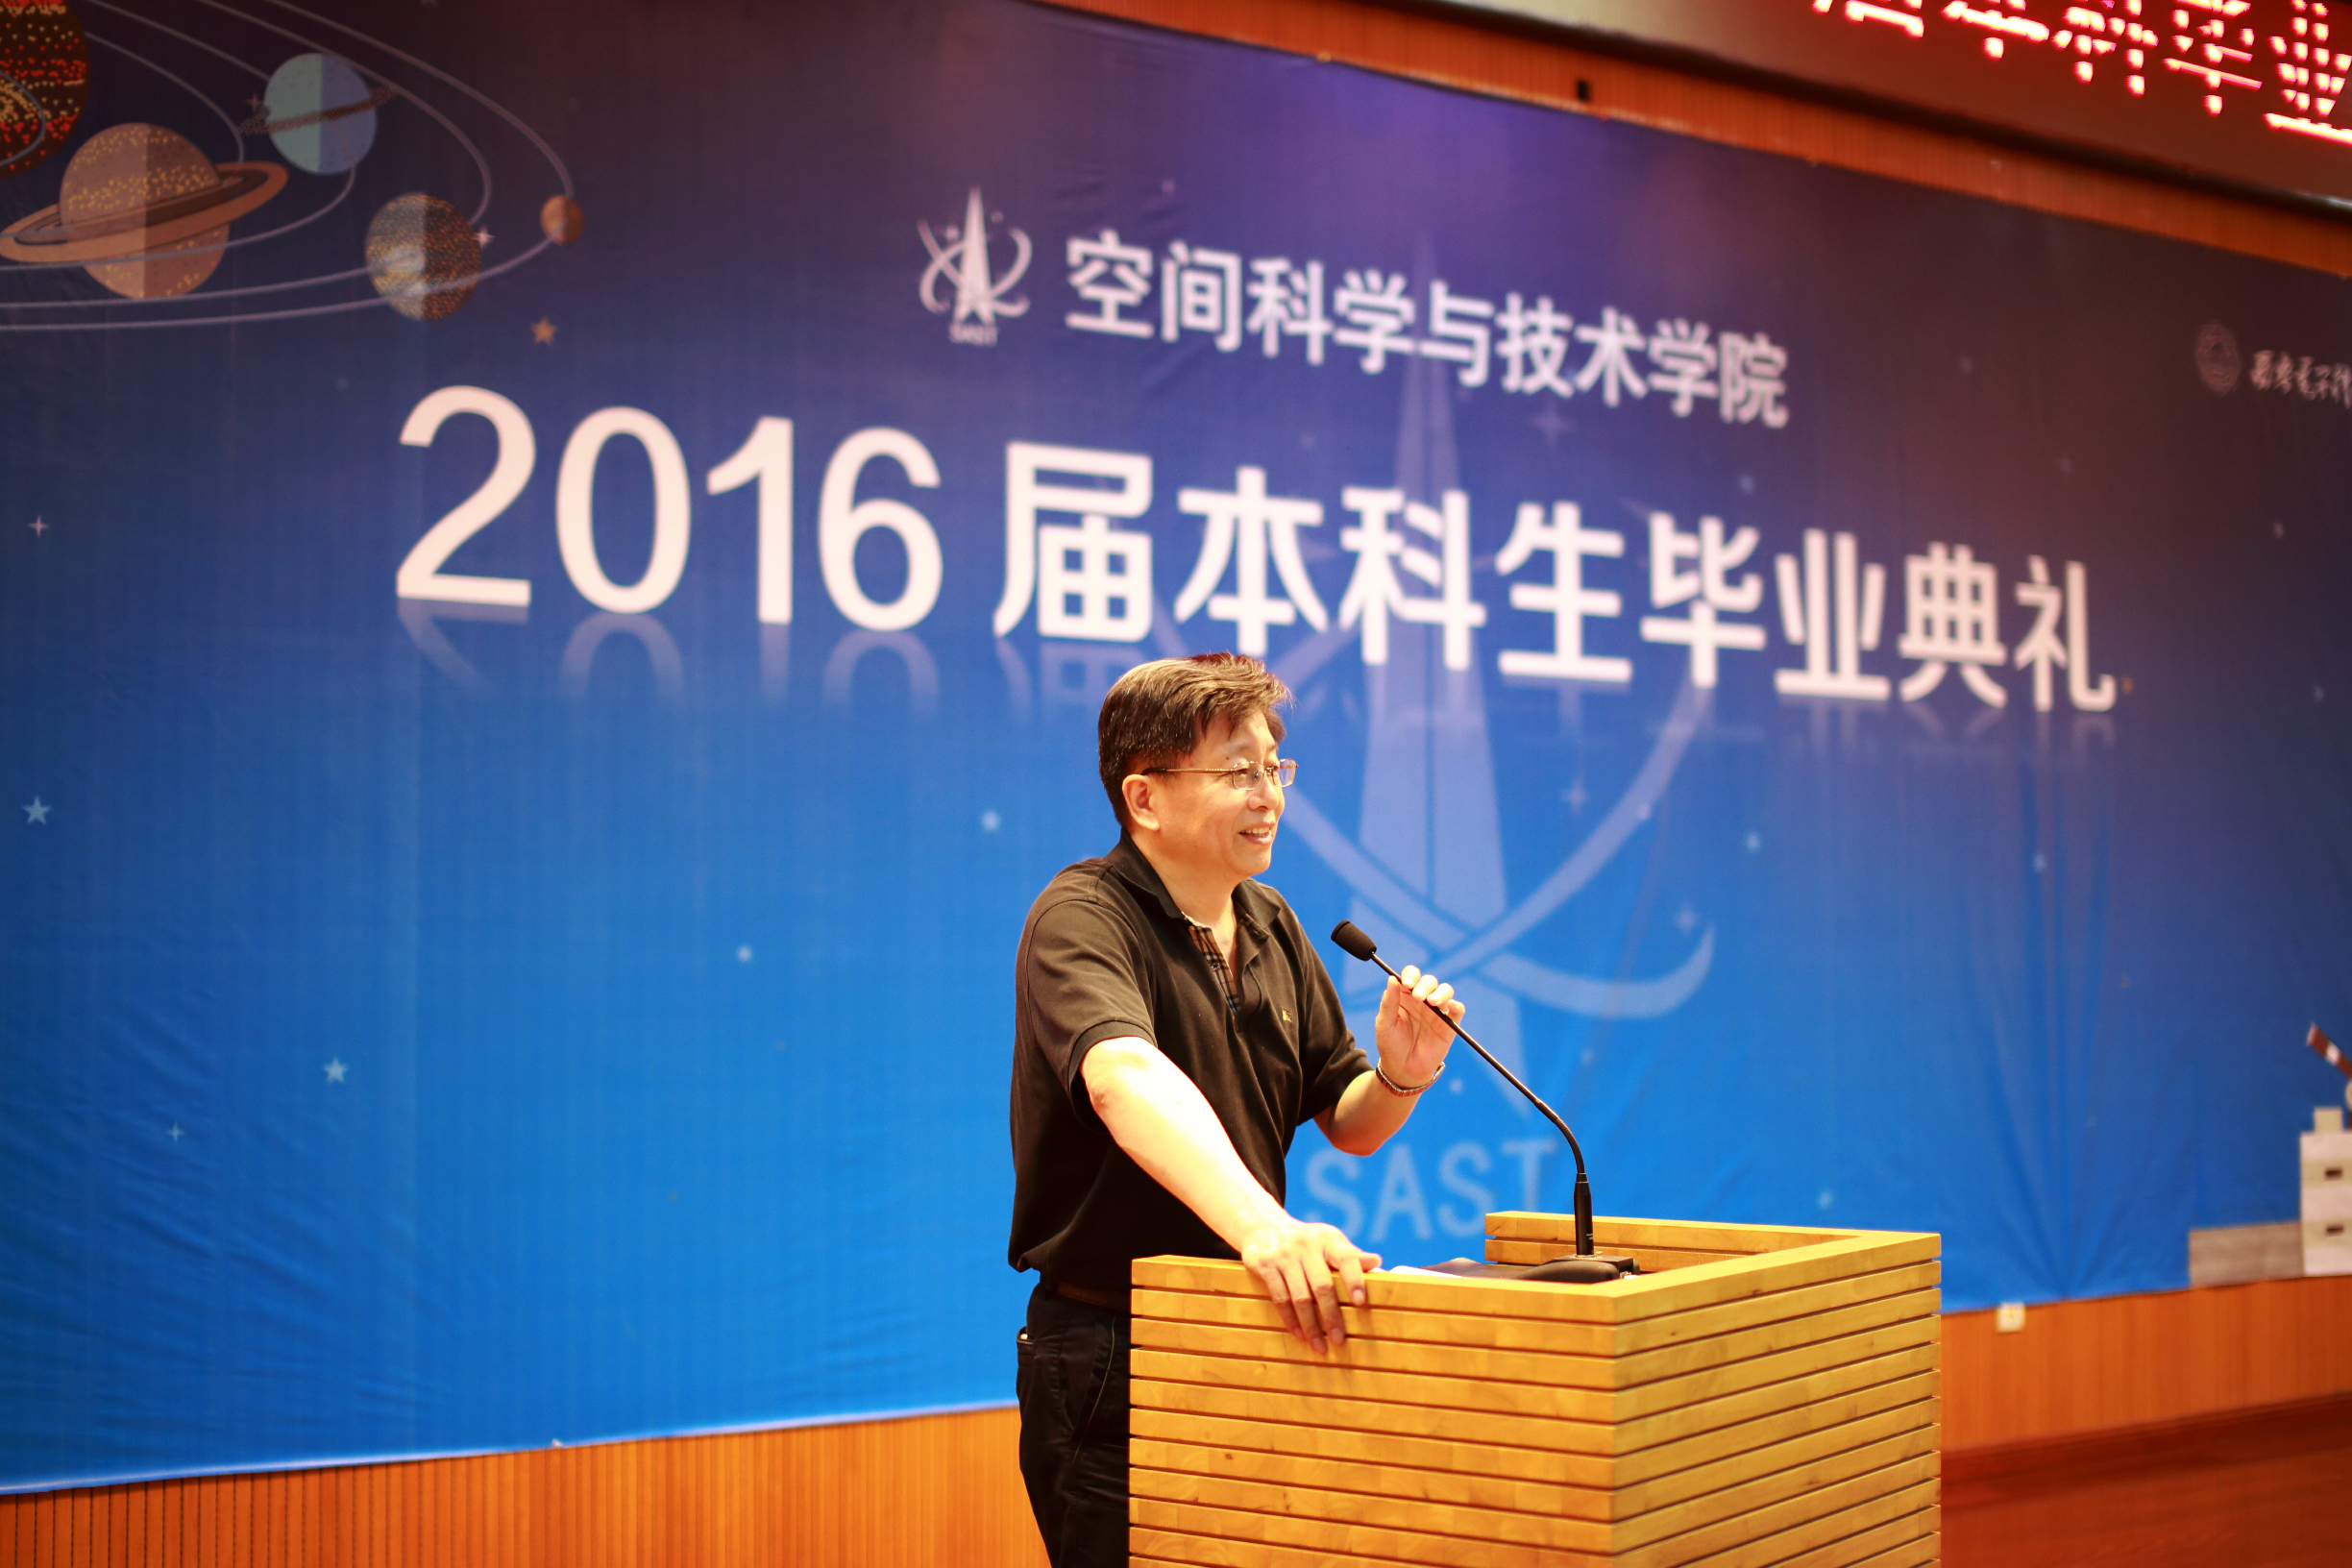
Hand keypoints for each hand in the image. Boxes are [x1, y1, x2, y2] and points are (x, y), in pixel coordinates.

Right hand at [1238, 1216, 1379, 1354]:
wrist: (1264, 1227)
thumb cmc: (1308, 1242)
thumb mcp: (1330, 1241)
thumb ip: (1352, 1255)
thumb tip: (1377, 1263)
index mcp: (1328, 1240)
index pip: (1346, 1259)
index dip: (1354, 1280)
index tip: (1361, 1303)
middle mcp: (1307, 1245)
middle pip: (1322, 1285)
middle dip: (1331, 1315)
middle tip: (1339, 1339)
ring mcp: (1284, 1255)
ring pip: (1300, 1297)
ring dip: (1310, 1325)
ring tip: (1319, 1346)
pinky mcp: (1265, 1265)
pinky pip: (1280, 1298)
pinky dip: (1290, 1319)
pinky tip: (1299, 1334)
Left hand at [1373, 964, 1462, 1089]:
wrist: (1403, 1070)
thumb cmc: (1391, 1045)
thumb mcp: (1384, 1023)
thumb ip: (1389, 1002)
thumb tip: (1391, 978)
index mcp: (1405, 996)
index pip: (1410, 976)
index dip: (1410, 975)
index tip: (1407, 983)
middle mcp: (1422, 1000)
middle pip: (1429, 981)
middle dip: (1425, 985)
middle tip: (1419, 997)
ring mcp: (1437, 1011)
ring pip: (1445, 991)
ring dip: (1441, 992)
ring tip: (1432, 1002)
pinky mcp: (1449, 1024)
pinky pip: (1457, 1010)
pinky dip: (1456, 1005)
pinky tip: (1450, 1007)